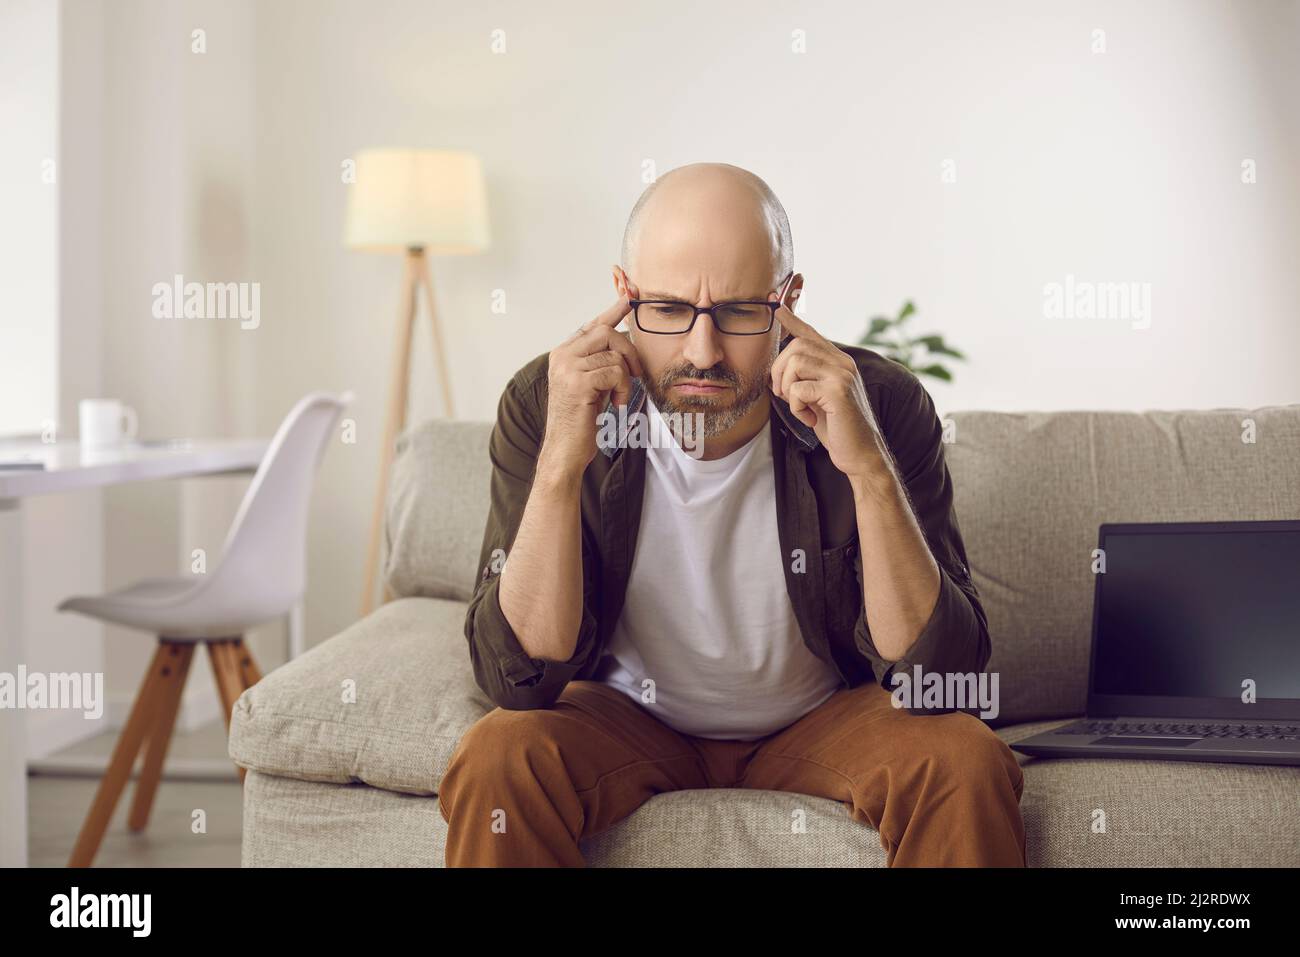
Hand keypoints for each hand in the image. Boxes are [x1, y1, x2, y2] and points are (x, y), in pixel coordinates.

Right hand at [540, 292, 644, 477]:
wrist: (564, 450)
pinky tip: (614, 404)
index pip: (593, 324)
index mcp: (563, 353)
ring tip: (618, 396)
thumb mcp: (591, 384)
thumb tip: (622, 338)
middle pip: (607, 333)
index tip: (630, 294)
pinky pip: (615, 372)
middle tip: (637, 372)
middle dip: (629, 351)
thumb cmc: (581, 420)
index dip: (614, 309)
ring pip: (614, 355)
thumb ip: (599, 361)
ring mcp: (567, 368)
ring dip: (625, 378)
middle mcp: (561, 355)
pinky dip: (622, 389)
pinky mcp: (578, 383)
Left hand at [769, 303, 885, 479]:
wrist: (859, 454)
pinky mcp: (838, 392)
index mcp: (838, 362)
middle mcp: (843, 363)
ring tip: (799, 407)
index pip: (811, 333)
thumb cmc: (836, 428)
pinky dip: (796, 407)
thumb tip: (781, 364)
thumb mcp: (818, 398)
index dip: (791, 319)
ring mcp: (842, 375)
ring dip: (787, 389)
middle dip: (779, 371)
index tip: (776, 305)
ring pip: (795, 363)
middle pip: (795, 346)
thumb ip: (806, 378)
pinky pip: (799, 388)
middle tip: (784, 395)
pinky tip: (810, 419)